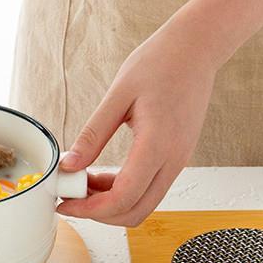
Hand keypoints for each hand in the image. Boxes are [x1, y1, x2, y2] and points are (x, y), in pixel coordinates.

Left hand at [57, 15, 218, 226]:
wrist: (197, 48)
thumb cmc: (160, 62)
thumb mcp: (118, 94)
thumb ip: (93, 134)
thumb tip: (69, 165)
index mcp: (157, 145)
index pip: (122, 198)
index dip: (90, 209)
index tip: (65, 203)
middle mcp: (173, 160)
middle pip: (135, 212)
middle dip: (99, 213)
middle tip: (71, 197)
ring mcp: (178, 161)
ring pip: (143, 204)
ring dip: (111, 203)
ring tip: (83, 181)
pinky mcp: (176, 157)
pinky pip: (149, 188)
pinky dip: (123, 191)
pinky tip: (101, 174)